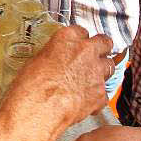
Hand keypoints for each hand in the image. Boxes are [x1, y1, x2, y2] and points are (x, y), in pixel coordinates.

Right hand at [5, 25, 112, 140]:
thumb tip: (55, 59)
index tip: (78, 44)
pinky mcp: (101, 94)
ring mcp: (96, 72)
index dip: (80, 39)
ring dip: (102, 71)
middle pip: (104, 42)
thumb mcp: (36, 60)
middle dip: (101, 48)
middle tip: (94, 55)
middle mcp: (86, 51)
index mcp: (68, 39)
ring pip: (109, 66)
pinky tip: (85, 101)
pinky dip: (97, 97)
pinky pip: (105, 92)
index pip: (81, 31)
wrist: (39, 109)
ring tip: (90, 79)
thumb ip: (53, 54)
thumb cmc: (31, 87)